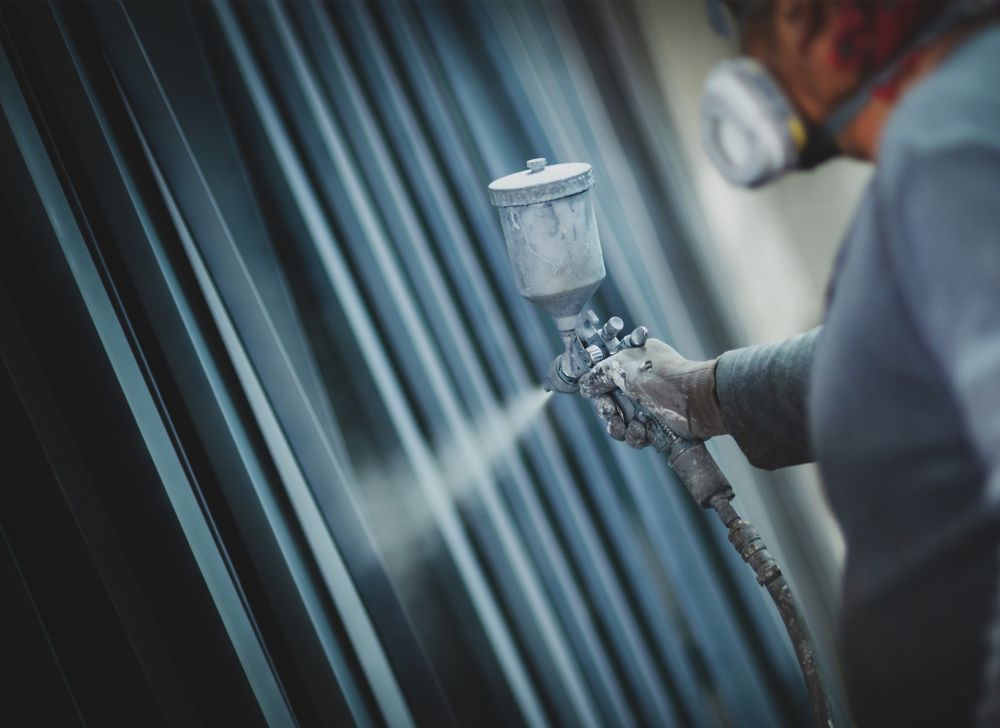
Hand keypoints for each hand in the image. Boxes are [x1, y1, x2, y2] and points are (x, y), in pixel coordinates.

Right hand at [578, 339, 725, 447]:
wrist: (694, 400)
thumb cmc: (661, 376)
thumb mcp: (622, 366)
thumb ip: (599, 374)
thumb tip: (585, 385)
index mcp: (634, 364)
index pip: (607, 378)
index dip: (598, 389)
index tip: (594, 393)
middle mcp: (641, 385)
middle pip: (611, 404)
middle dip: (608, 411)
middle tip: (611, 412)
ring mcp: (650, 407)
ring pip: (621, 424)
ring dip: (620, 427)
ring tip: (629, 425)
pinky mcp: (658, 428)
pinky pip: (636, 437)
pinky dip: (637, 436)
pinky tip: (644, 430)